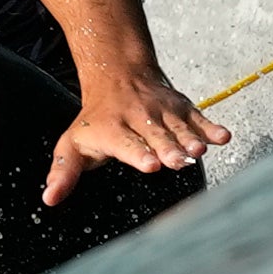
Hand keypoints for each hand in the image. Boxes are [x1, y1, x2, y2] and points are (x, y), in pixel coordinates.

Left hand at [49, 59, 231, 202]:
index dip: (138, 153)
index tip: (150, 164)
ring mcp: (162, 112)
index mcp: (112, 130)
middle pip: (156, 136)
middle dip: (168, 148)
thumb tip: (49, 199)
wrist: (117, 74)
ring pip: (178, 126)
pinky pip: (198, 117)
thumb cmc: (95, 120)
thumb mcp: (73, 144)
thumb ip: (64, 172)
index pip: (126, 143)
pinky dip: (211, 127)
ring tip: (199, 151)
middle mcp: (139, 118)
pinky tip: (223, 137)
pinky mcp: (181, 108)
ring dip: (190, 138)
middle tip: (178, 161)